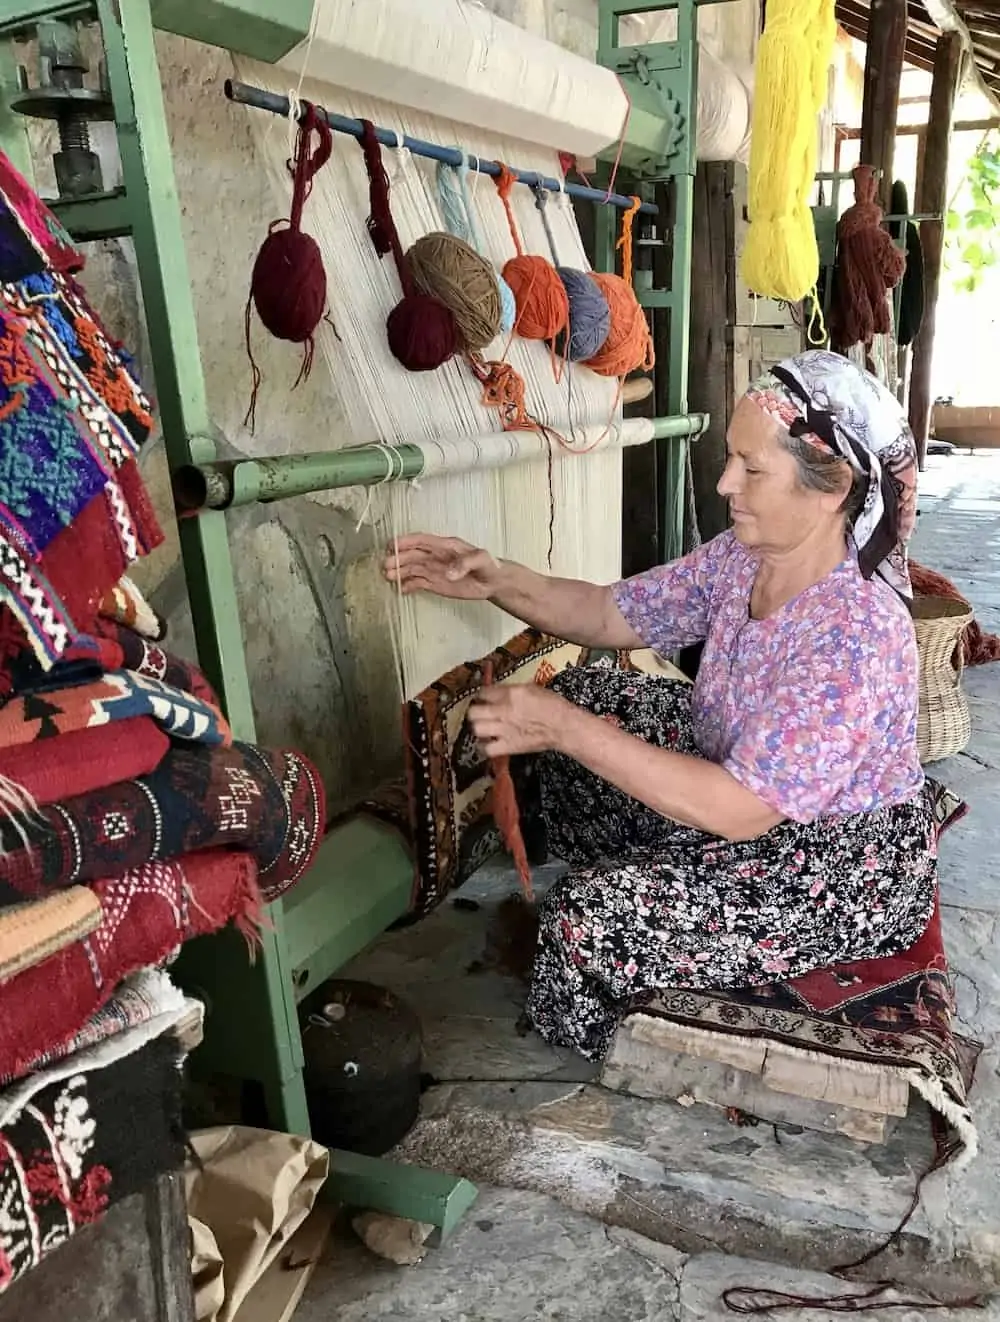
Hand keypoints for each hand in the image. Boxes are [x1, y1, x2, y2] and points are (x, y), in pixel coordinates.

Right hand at [383, 533, 504, 600]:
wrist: (494, 582)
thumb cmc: (490, 565)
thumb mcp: (482, 559)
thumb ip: (466, 563)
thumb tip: (448, 573)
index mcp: (446, 546)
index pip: (422, 540)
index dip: (406, 541)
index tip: (391, 545)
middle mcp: (436, 556)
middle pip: (412, 555)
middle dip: (398, 559)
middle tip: (386, 566)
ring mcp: (434, 570)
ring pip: (412, 569)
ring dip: (399, 572)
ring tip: (388, 578)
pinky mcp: (435, 583)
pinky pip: (417, 583)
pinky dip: (407, 585)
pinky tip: (400, 590)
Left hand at [468, 684, 572, 756]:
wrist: (563, 726)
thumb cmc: (552, 705)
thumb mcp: (531, 688)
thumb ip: (512, 690)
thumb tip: (499, 692)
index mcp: (510, 694)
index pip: (484, 692)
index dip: (482, 695)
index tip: (484, 697)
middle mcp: (504, 711)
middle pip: (474, 712)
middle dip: (475, 711)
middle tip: (480, 712)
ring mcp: (504, 730)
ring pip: (477, 729)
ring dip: (479, 728)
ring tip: (484, 727)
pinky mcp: (509, 746)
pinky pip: (487, 749)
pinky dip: (485, 747)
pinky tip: (488, 743)